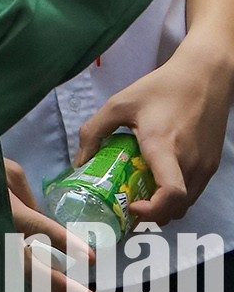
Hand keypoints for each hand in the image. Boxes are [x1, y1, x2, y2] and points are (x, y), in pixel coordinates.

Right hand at [4, 157, 100, 291]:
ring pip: (22, 278)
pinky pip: (10, 273)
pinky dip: (31, 283)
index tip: (92, 259)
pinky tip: (48, 289)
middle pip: (33, 269)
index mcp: (6, 209)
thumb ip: (29, 199)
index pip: (42, 230)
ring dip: (50, 290)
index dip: (67, 245)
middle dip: (63, 288)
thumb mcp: (7, 172)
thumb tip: (44, 223)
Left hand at [77, 40, 233, 225]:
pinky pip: (195, 191)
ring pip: (187, 203)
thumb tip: (79, 161)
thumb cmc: (159, 89)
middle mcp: (190, 163)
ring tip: (143, 194)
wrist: (204, 77)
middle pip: (177, 208)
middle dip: (153, 214)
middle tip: (129, 204)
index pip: (171, 194)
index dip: (152, 210)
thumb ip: (94, 131)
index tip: (131, 205)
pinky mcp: (213, 164)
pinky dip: (178, 196)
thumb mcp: (118, 104)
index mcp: (165, 147)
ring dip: (166, 207)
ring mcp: (205, 166)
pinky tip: (159, 180)